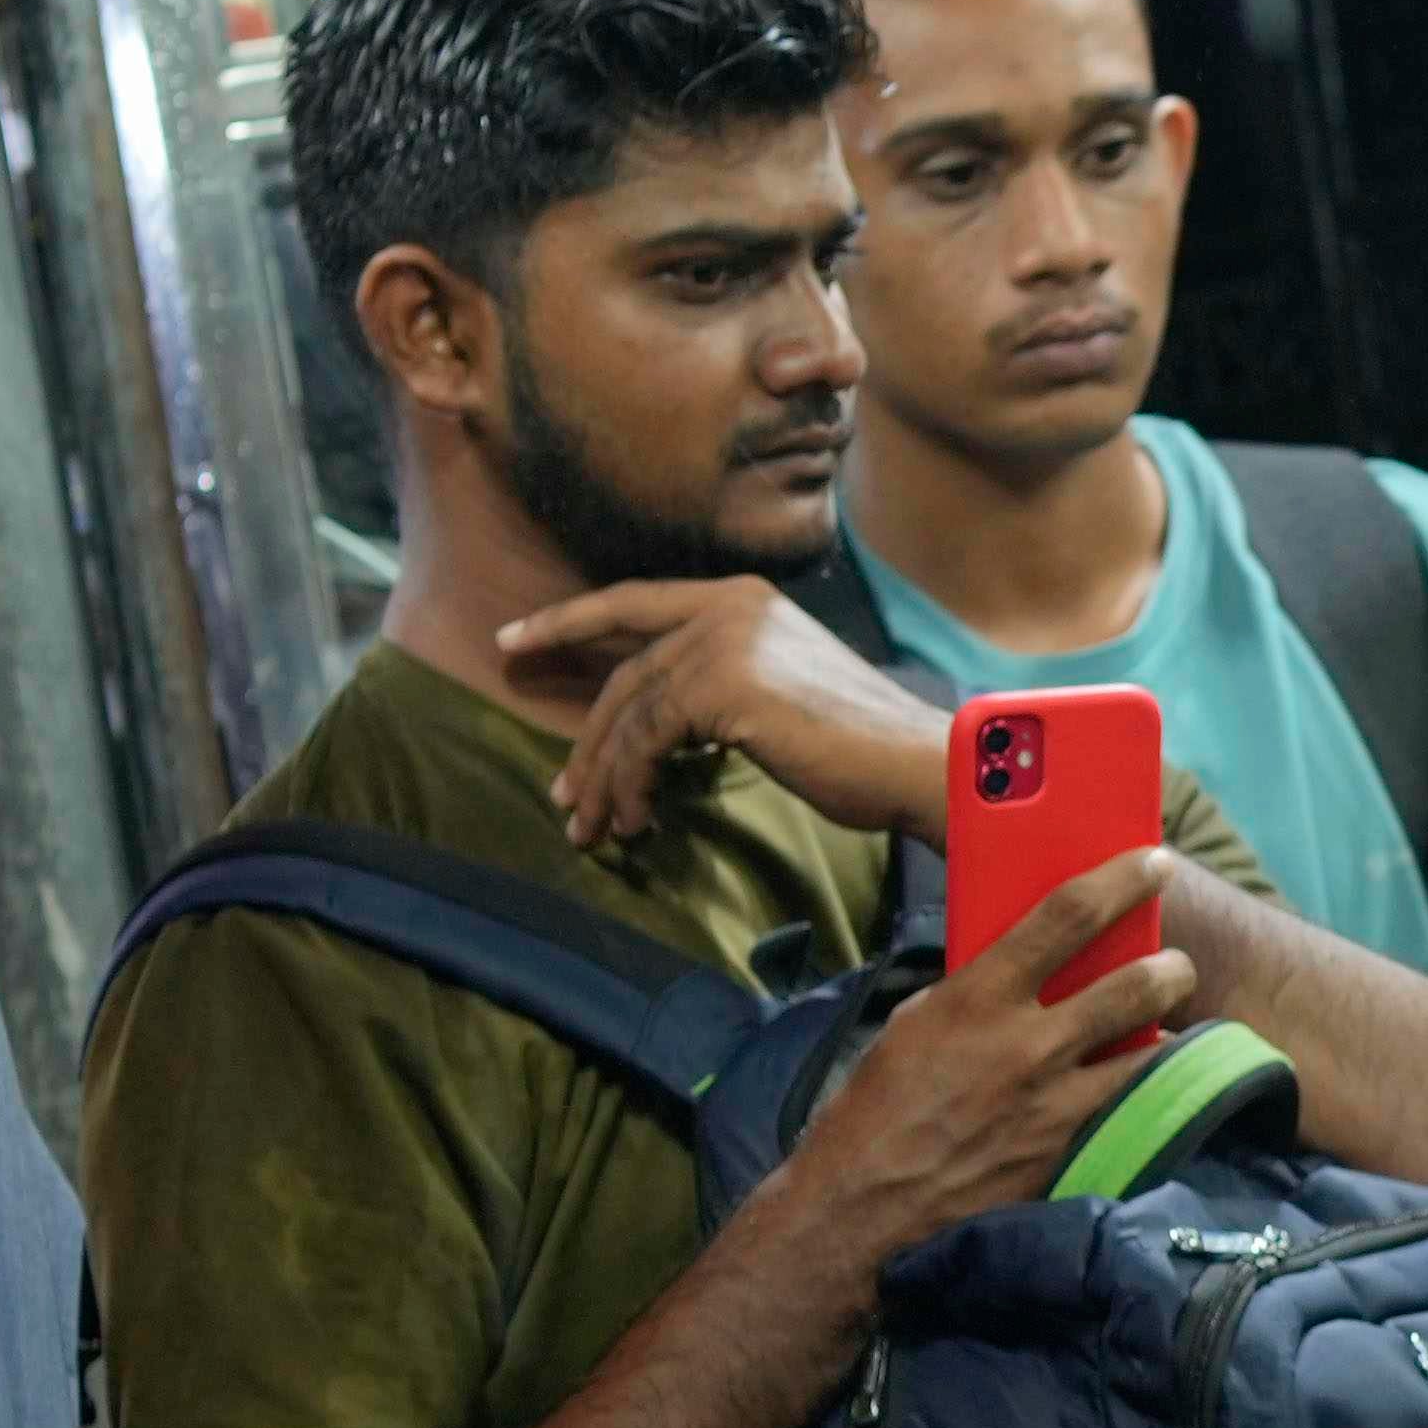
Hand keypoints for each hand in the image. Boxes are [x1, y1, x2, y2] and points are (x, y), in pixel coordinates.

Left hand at [509, 574, 950, 851]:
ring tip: (593, 829)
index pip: (633, 602)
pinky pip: (647, 740)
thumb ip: (720, 688)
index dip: (567, 620)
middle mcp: (730, 606)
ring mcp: (726, 640)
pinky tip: (639, 821)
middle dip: (585, 741)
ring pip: (629, 712)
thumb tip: (658, 732)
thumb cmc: (860, 747)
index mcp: (743, 598)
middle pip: (624, 671)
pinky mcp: (724, 684)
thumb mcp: (778, 696)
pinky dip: (631, 785)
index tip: (511, 640)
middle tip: (561, 795)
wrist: (916, 762)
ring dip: (604, 779)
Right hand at [781, 852, 1195, 1257]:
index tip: (1156, 863)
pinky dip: (1143, 1089)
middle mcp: (1028, 1045)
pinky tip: (1144, 1085)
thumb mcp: (914, 1027)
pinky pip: (1130, 1106)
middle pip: (1136, 983)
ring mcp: (1056, 1103)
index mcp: (978, 998)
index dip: (1121, 880)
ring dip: (1170, 1031)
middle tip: (1177, 961)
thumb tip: (1018, 969)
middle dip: (1172, 966)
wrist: (862, 1212)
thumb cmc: (875, 1113)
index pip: (1067, 916)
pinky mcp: (1069, 1151)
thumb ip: (973, 993)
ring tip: (1171, 1025)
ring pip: (1151, 1051)